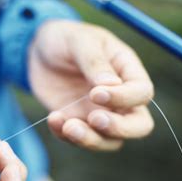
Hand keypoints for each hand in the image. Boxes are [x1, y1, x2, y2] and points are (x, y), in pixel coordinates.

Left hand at [29, 20, 153, 150]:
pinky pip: (80, 140)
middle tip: (94, 119)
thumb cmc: (66, 39)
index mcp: (129, 71)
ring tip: (67, 125)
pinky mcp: (80, 123)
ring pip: (110, 141)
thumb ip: (94, 61)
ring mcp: (101, 114)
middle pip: (138, 126)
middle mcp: (121, 97)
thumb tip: (111, 85)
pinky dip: (66, 136)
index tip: (95, 94)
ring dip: (91, 139)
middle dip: (120, 129)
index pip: (142, 93)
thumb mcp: (79, 41)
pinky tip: (53, 118)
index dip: (124, 98)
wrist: (39, 51)